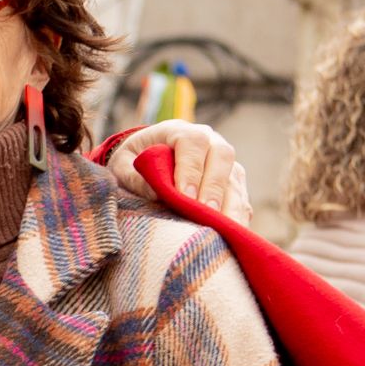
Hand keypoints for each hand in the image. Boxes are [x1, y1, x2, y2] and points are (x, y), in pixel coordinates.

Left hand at [114, 120, 251, 224]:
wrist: (146, 157)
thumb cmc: (133, 161)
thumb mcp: (122, 165)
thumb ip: (134, 177)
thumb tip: (157, 195)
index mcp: (178, 131)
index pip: (192, 142)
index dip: (190, 168)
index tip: (185, 195)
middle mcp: (209, 141)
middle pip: (222, 156)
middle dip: (215, 187)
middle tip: (207, 214)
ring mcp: (223, 161)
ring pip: (235, 178)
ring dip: (231, 205)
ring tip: (223, 230)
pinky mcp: (232, 181)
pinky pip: (241, 197)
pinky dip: (237, 215)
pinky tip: (231, 234)